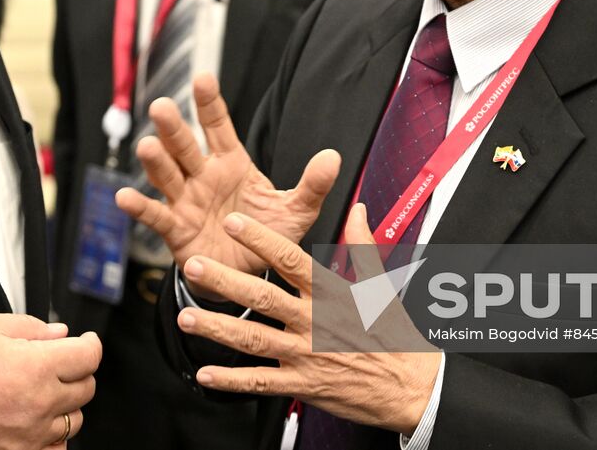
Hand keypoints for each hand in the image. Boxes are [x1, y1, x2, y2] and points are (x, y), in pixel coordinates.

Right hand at [0, 313, 100, 449]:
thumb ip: (32, 328)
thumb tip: (60, 334)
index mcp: (36, 366)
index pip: (88, 356)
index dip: (90, 343)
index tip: (86, 340)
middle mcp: (40, 402)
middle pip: (86, 387)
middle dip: (78, 370)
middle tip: (62, 362)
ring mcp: (31, 433)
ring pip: (74, 419)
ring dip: (67, 403)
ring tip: (45, 391)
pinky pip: (56, 448)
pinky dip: (55, 436)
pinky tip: (41, 421)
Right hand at [115, 74, 340, 277]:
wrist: (248, 276)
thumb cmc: (268, 235)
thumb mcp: (296, 212)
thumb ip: (312, 186)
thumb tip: (333, 157)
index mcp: (232, 163)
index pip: (218, 126)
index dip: (210, 103)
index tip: (202, 77)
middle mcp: (203, 176)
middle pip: (185, 146)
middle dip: (173, 127)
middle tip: (161, 106)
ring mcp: (186, 201)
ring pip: (167, 175)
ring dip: (156, 161)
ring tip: (146, 146)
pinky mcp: (175, 230)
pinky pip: (156, 216)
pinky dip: (139, 208)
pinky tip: (124, 197)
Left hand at [175, 205, 440, 433]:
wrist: (411, 387)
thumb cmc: (394, 336)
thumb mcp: (380, 286)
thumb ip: (363, 246)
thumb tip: (359, 210)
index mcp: (332, 294)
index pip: (292, 260)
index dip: (262, 240)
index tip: (236, 222)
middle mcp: (314, 322)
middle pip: (263, 298)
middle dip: (225, 282)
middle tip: (195, 266)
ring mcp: (305, 356)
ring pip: (253, 340)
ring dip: (217, 329)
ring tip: (186, 317)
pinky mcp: (302, 385)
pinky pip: (261, 383)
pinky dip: (231, 381)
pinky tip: (206, 374)